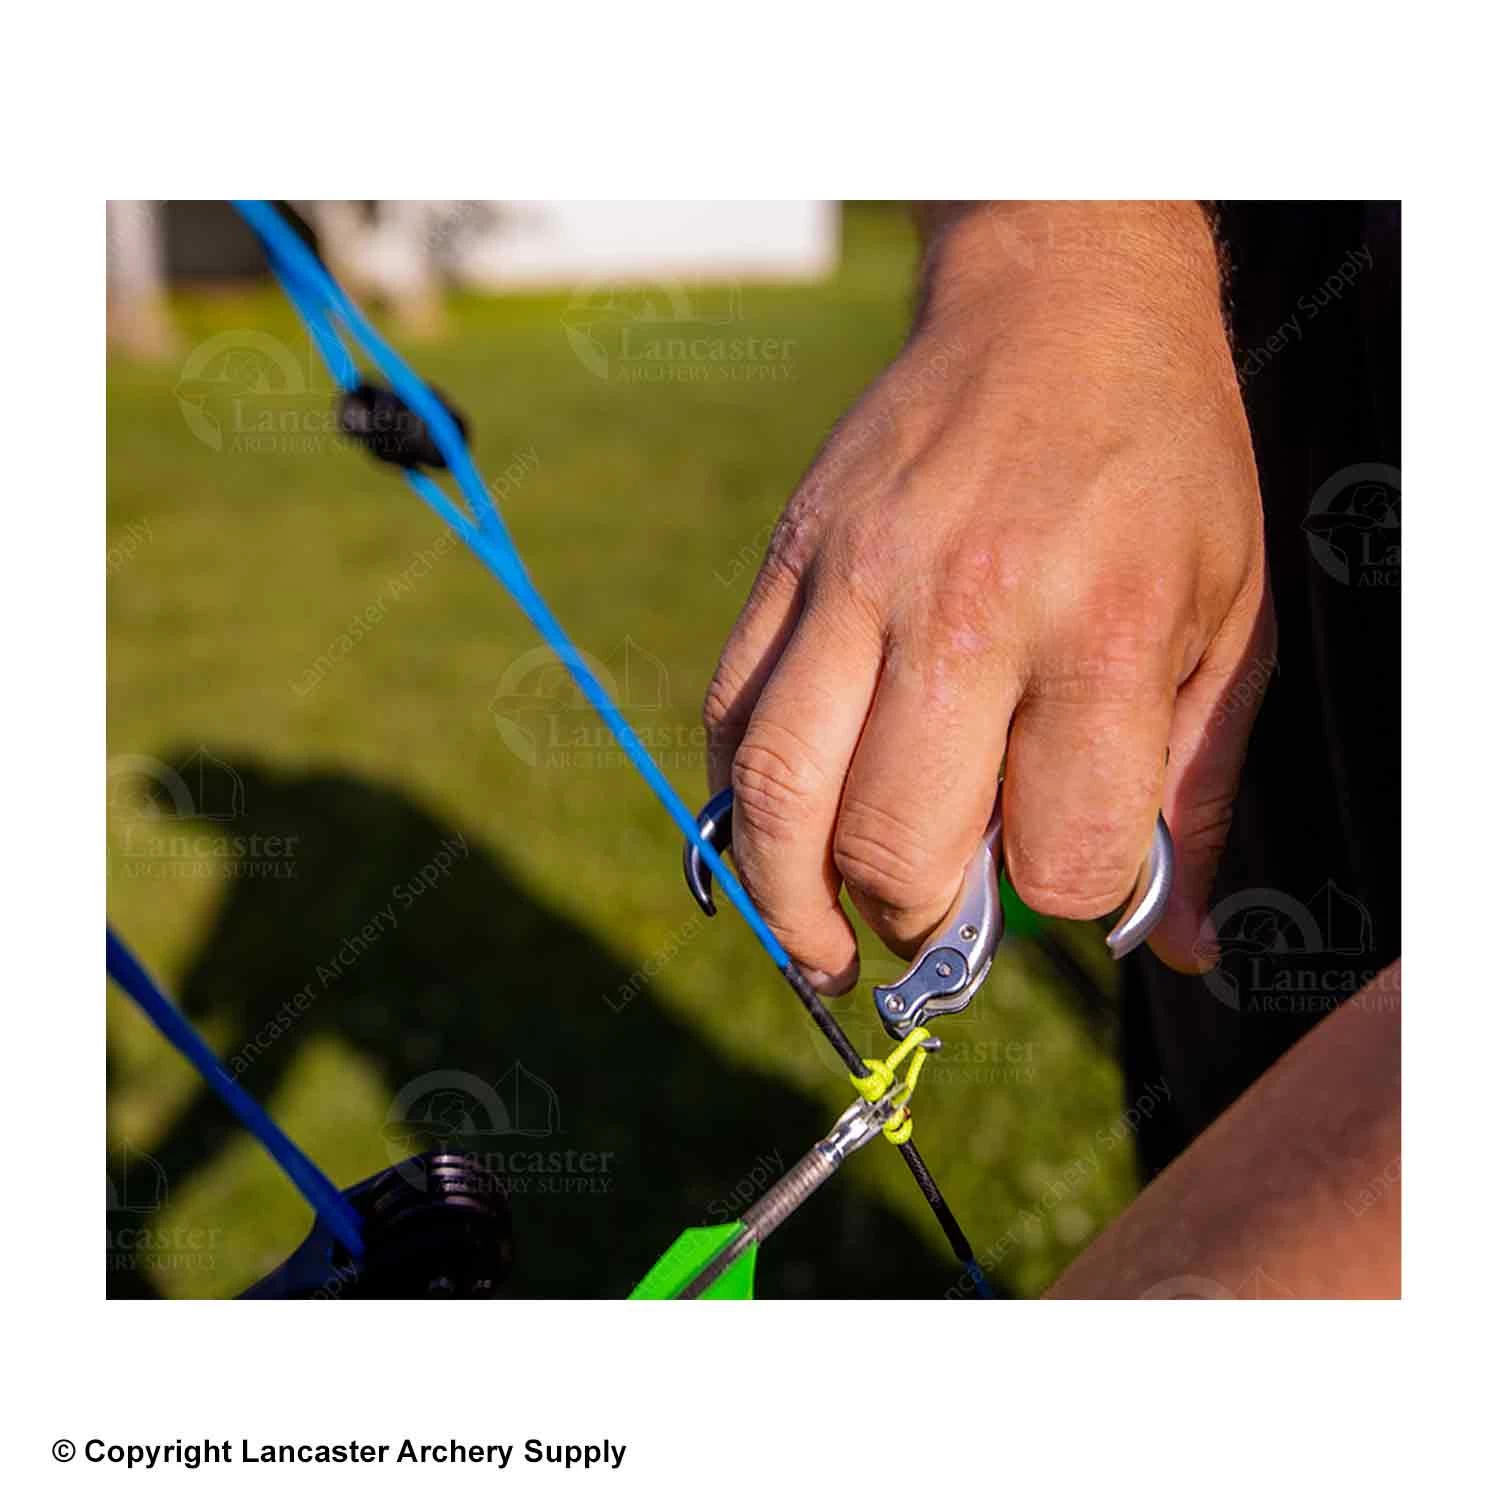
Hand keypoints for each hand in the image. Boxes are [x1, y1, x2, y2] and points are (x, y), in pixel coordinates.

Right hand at [703, 202, 1273, 989]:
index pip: (1060, 856)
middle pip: (895, 846)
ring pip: (779, 795)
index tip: (1070, 875)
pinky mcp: (789, 561)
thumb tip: (1177, 941)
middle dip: (920, 925)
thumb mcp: (1230, 622)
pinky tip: (779, 835)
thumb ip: (1198, 790)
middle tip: (938, 923)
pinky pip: (731, 713)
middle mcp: (963, 612)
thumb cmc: (1163, 470)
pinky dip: (742, 804)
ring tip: (824, 938)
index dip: (1070, 900)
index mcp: (1099, 632)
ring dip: (796, 902)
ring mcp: (855, 582)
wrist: (1059, 306)